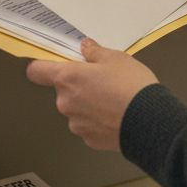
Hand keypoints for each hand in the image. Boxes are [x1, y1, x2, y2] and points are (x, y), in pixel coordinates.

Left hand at [26, 38, 157, 150]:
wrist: (150, 121)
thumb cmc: (131, 87)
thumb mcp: (116, 58)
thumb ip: (95, 52)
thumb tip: (86, 47)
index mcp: (68, 78)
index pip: (36, 71)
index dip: (42, 67)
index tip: (52, 65)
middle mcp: (66, 102)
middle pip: (63, 91)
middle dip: (78, 86)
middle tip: (101, 81)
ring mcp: (76, 123)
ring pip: (76, 109)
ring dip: (88, 104)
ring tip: (113, 100)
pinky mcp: (88, 139)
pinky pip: (88, 125)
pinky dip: (98, 121)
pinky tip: (116, 115)